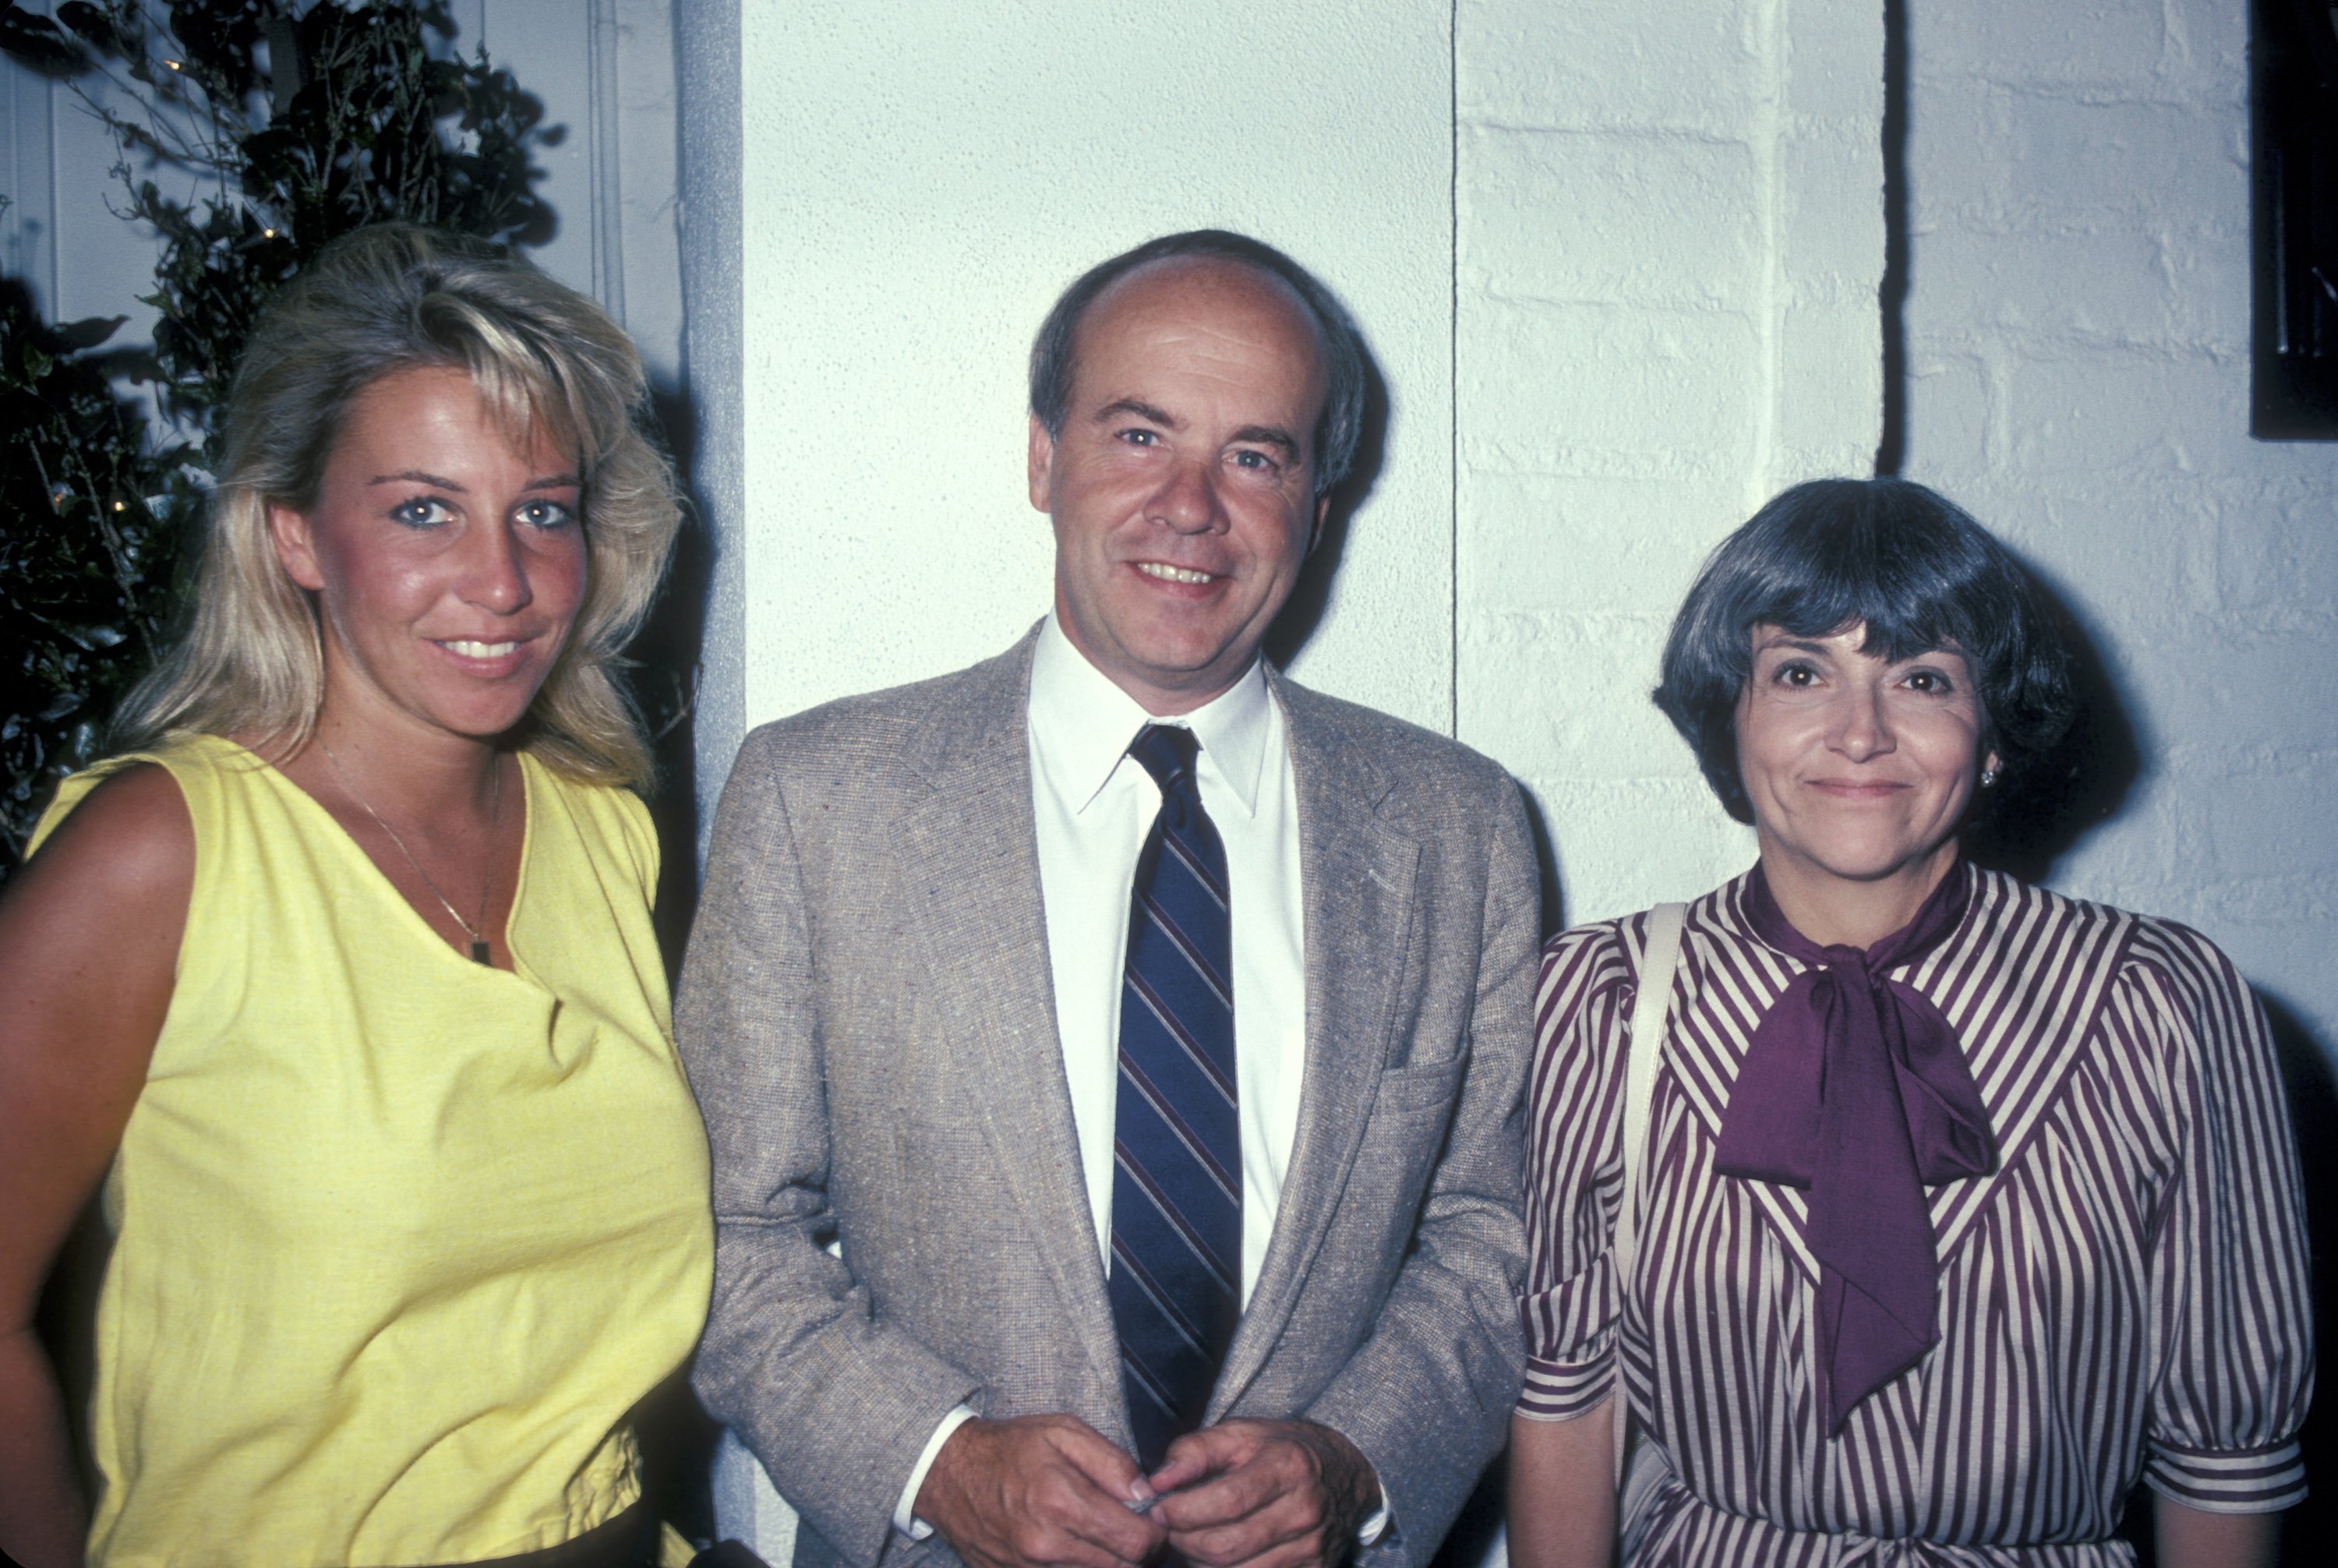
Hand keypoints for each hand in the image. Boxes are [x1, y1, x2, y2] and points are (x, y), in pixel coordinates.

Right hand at [915, 1414, 1164, 1567]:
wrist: (949, 1474)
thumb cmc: (1009, 1448)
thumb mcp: (1063, 1432)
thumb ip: (1111, 1462)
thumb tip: (1145, 1495)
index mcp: (1062, 1502)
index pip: (1134, 1543)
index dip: (1154, 1534)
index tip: (1151, 1520)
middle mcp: (1046, 1545)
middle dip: (1133, 1550)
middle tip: (1127, 1527)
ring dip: (1105, 1560)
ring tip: (1098, 1533)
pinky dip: (1075, 1566)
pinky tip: (1073, 1545)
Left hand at [1148, 1418, 1379, 1567]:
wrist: (1342, 1476)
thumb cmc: (1282, 1451)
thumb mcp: (1241, 1434)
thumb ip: (1195, 1451)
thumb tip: (1157, 1482)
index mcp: (1287, 1467)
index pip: (1227, 1501)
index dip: (1184, 1511)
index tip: (1159, 1508)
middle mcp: (1303, 1511)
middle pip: (1226, 1546)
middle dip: (1184, 1540)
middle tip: (1170, 1527)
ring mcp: (1310, 1548)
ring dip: (1200, 1562)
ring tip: (1193, 1539)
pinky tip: (1217, 1555)